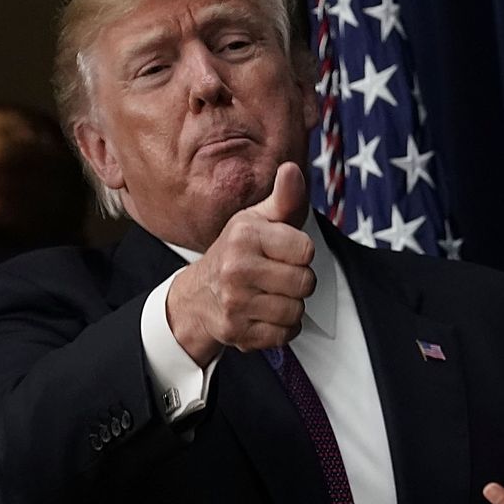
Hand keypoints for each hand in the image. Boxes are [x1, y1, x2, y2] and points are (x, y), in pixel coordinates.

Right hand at [166, 162, 315, 363]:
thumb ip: (284, 198)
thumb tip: (292, 169)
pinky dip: (280, 328)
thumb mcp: (258, 220)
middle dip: (297, 281)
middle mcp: (237, 267)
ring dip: (290, 306)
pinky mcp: (237, 331)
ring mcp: (235, 302)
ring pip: (296, 310)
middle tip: (276, 276)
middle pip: (305, 282)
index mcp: (245, 235)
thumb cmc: (236, 253)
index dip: (299, 253)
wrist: (198, 296)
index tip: (282, 253)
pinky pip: (284, 334)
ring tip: (269, 295)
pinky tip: (264, 314)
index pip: (305, 249)